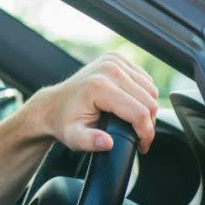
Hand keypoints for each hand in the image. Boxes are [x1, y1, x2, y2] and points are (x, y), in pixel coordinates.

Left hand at [28, 52, 158, 153]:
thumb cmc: (64, 122)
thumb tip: (107, 143)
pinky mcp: (117, 58)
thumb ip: (90, 142)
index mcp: (99, 86)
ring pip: (151, 89)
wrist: (53, 104)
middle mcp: (109, 69)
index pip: (139, 112)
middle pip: (149, 100)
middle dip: (149, 123)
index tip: (142, 146)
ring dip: (148, 108)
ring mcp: (113, 60)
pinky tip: (132, 105)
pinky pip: (144, 79)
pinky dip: (144, 94)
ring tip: (136, 123)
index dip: (146, 133)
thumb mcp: (74, 137)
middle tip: (140, 137)